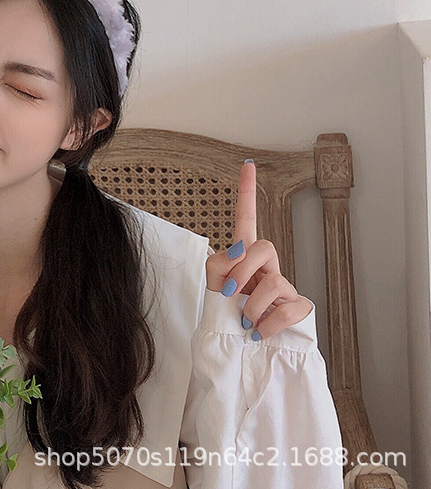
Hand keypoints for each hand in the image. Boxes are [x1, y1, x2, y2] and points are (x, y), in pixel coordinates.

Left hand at [205, 159, 311, 338]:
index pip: (246, 217)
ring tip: (244, 320)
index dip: (247, 191)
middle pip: (264, 246)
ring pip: (274, 281)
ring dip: (250, 305)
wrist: (240, 352)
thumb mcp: (215, 287)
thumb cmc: (227, 316)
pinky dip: (267, 324)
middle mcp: (267, 266)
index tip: (247, 164)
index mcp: (244, 256)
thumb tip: (237, 252)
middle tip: (230, 292)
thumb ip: (219, 264)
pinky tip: (259, 332)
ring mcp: (285, 287)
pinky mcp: (299, 309)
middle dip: (243, 268)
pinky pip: (287, 309)